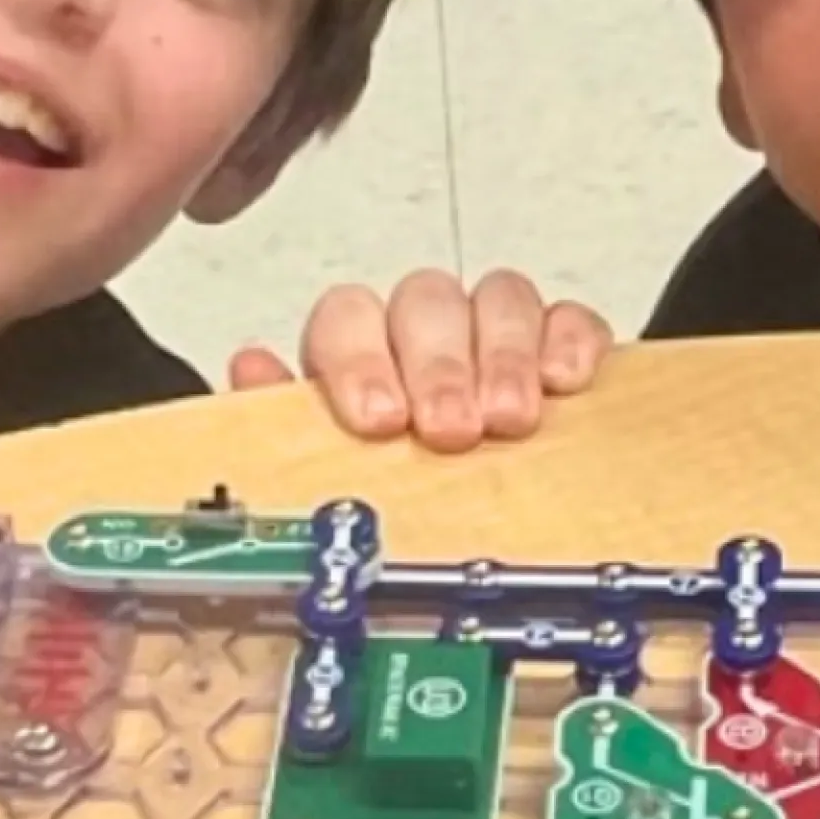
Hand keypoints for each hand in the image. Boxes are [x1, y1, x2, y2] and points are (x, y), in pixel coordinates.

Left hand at [229, 268, 613, 450]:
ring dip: (505, 357)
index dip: (360, 362)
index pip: (345, 318)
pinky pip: (569, 316)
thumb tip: (250, 367)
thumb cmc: (398, 486)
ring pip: (499, 297)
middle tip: (451, 429)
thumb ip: (283, 419)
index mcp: (357, 354)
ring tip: (511, 420)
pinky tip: (565, 382)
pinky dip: (570, 341)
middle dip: (439, 367)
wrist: (484, 521)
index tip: (380, 420)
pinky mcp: (560, 344)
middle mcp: (423, 331)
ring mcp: (494, 331)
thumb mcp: (327, 466)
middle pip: (427, 302)